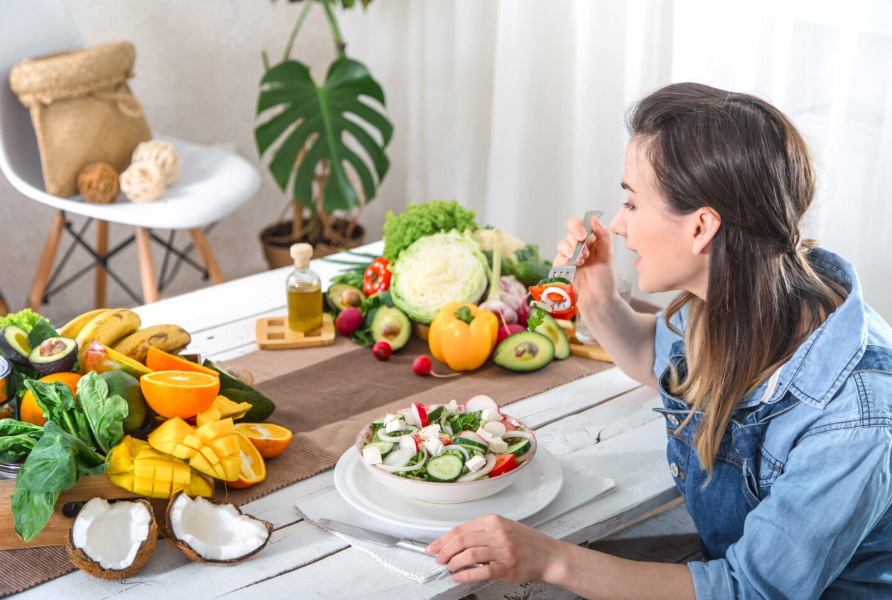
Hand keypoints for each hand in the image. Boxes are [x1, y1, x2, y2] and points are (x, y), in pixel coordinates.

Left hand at [426, 514, 563, 583]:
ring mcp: (502, 550)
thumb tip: (456, 542)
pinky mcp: (507, 566)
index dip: (442, 540)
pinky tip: (459, 577)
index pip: (459, 529)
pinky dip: (466, 575)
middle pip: (460, 540)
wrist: (550, 555)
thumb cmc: (527, 543)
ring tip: (450, 569)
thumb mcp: (503, 529)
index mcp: (493, 521)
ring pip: (468, 555)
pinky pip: (481, 571)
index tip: (432, 548)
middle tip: (439, 560)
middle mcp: (497, 533)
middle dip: (444, 552)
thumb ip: (481, 533)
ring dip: (453, 564)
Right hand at [554, 214, 616, 309]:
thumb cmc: (604, 277)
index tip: (583, 236)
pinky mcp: (561, 266)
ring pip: (562, 244)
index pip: (580, 223)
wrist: (598, 299)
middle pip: (569, 232)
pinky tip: (571, 264)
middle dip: (576, 241)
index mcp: (591, 238)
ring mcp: (569, 255)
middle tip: (584, 253)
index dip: (578, 226)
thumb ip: (603, 235)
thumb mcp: (608, 255)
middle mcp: (578, 244)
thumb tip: (594, 219)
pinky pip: (557, 258)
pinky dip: (563, 259)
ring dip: (571, 251)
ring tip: (580, 262)